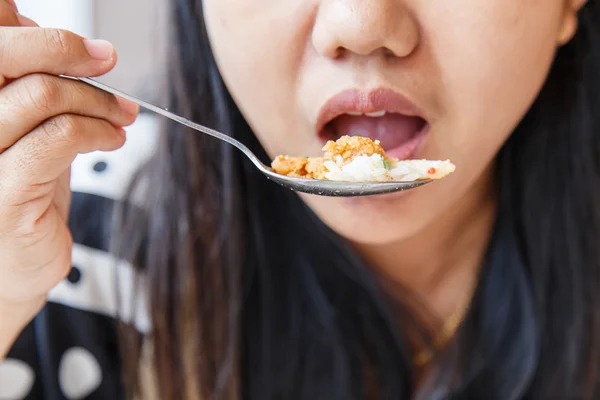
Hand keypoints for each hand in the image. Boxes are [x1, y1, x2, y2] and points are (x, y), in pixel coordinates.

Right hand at [0, 1, 137, 312]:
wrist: (8, 269)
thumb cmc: (20, 194)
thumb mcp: (24, 129)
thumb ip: (30, 83)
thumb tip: (56, 38)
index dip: (31, 31)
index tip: (80, 45)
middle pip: (4, 53)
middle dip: (65, 48)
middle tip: (107, 59)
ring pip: (42, 93)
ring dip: (97, 99)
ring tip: (122, 114)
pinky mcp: (4, 192)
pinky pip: (59, 137)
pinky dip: (98, 130)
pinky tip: (115, 138)